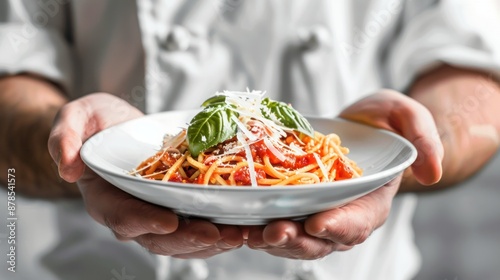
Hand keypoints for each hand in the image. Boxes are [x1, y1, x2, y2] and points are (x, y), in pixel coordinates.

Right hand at [48, 93, 242, 257]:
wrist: (116, 127)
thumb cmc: (96, 124)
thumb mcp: (76, 117)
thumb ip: (65, 137)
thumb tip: (66, 167)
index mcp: (104, 198)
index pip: (121, 216)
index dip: (143, 222)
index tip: (169, 221)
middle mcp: (131, 212)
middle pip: (158, 237)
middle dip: (189, 239)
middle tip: (219, 234)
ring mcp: (155, 211)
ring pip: (181, 239)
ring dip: (210, 241)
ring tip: (238, 235)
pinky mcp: (176, 205)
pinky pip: (195, 224)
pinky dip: (217, 228)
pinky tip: (240, 225)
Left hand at [246, 89, 443, 258]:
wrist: (358, 126)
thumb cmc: (384, 123)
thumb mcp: (407, 118)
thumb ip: (423, 139)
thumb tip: (432, 172)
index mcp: (372, 201)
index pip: (359, 221)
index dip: (341, 225)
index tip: (318, 223)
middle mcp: (343, 214)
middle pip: (322, 239)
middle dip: (298, 239)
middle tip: (274, 232)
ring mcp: (317, 211)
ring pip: (296, 237)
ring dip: (272, 239)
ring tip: (249, 233)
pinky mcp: (295, 204)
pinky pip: (278, 220)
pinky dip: (259, 224)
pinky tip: (239, 221)